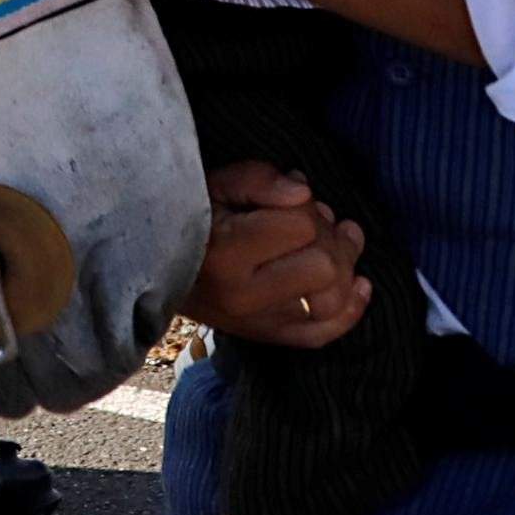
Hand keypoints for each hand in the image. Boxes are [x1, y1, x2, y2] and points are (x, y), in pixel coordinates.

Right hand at [182, 160, 370, 347]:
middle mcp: (242, 297)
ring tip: (339, 242)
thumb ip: (258, 178)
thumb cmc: (189, 218)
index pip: (300, 227)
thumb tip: (302, 191)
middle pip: (324, 268)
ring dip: (345, 268)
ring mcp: (256, 324)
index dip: (306, 204)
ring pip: (331, 302)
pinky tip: (360, 284)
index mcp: (223, 254)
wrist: (154, 267)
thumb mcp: (214, 185)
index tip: (290, 196)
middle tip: (318, 218)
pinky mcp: (266, 336)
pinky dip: (350, 311)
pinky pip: (322, 334)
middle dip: (331, 237)